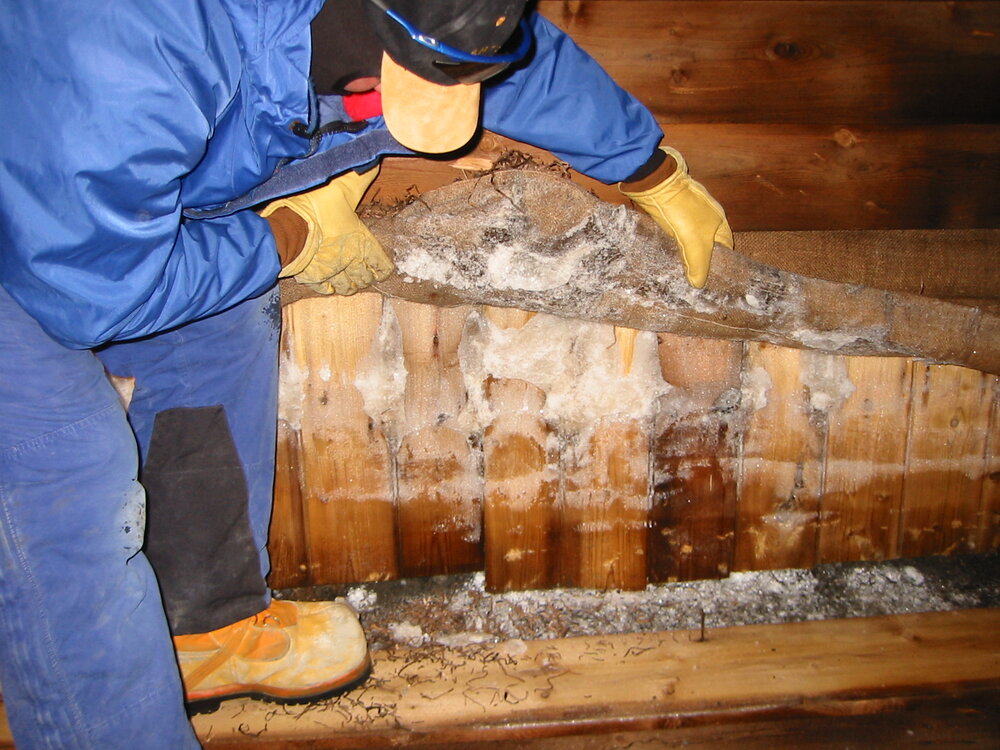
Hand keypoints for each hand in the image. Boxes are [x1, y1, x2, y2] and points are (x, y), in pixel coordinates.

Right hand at [260, 167, 392, 294]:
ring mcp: (331, 272)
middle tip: (365, 274)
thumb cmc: (316, 206)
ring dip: (350, 284)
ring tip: (350, 282)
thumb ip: (360, 176)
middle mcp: (349, 261)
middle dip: (366, 276)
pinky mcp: (312, 277)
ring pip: (346, 286)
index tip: (383, 269)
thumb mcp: (342, 186)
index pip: (380, 264)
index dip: (383, 268)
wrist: (288, 226)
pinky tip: (329, 284)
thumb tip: (374, 161)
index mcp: (361, 242)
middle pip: (363, 278)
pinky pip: (325, 289)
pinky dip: (329, 288)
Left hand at [620, 147, 732, 287]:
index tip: (708, 277)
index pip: (725, 247)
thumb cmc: (682, 211)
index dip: (718, 262)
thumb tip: (698, 284)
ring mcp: (689, 212)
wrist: (656, 184)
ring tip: (678, 267)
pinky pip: (676, 230)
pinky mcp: (672, 211)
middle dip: (699, 258)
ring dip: (685, 250)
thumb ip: (699, 265)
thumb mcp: (695, 243)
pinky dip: (673, 241)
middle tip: (690, 276)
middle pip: (707, 243)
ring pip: (690, 237)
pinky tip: (666, 250)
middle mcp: (707, 216)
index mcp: (719, 221)